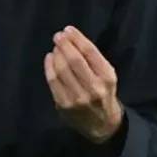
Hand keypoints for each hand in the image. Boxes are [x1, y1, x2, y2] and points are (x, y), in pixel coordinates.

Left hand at [44, 26, 122, 142]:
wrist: (102, 126)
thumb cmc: (104, 95)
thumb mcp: (107, 77)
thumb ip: (93, 61)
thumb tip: (72, 40)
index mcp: (107, 77)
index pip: (90, 52)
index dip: (77, 38)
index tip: (68, 30)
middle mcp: (93, 88)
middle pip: (74, 60)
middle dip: (64, 44)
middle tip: (58, 36)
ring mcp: (77, 97)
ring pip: (62, 69)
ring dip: (56, 54)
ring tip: (55, 47)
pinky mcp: (63, 104)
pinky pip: (53, 81)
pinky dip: (49, 66)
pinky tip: (49, 58)